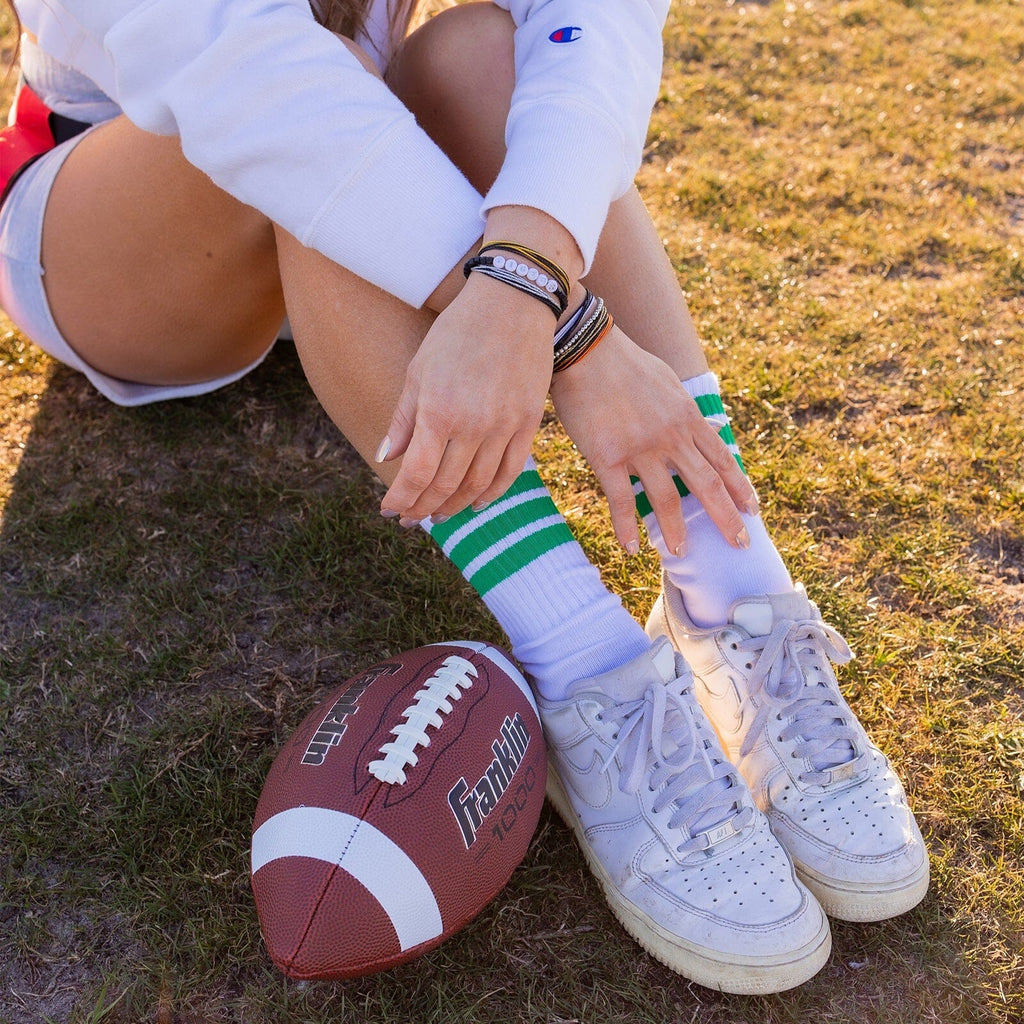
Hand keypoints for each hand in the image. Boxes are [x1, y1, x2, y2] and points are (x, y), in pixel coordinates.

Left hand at [378, 274, 553, 521]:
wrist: (513, 302)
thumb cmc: (458, 332)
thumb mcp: (419, 369)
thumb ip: (404, 420)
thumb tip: (386, 458)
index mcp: (438, 410)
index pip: (417, 474)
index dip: (401, 499)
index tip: (390, 511)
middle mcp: (473, 425)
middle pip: (446, 486)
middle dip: (423, 508)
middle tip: (411, 519)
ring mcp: (505, 426)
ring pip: (478, 485)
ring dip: (455, 507)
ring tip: (439, 515)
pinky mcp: (529, 423)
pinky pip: (510, 471)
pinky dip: (492, 493)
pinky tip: (477, 503)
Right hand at [549, 324, 757, 553]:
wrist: (585, 348)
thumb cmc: (622, 361)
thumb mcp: (667, 380)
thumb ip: (685, 408)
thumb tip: (706, 423)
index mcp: (687, 416)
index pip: (723, 460)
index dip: (740, 488)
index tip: (752, 510)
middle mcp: (671, 436)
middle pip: (707, 485)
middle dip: (726, 519)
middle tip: (739, 544)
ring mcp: (641, 448)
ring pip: (666, 500)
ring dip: (675, 531)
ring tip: (680, 553)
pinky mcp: (608, 456)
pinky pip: (621, 500)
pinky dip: (626, 527)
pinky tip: (632, 548)